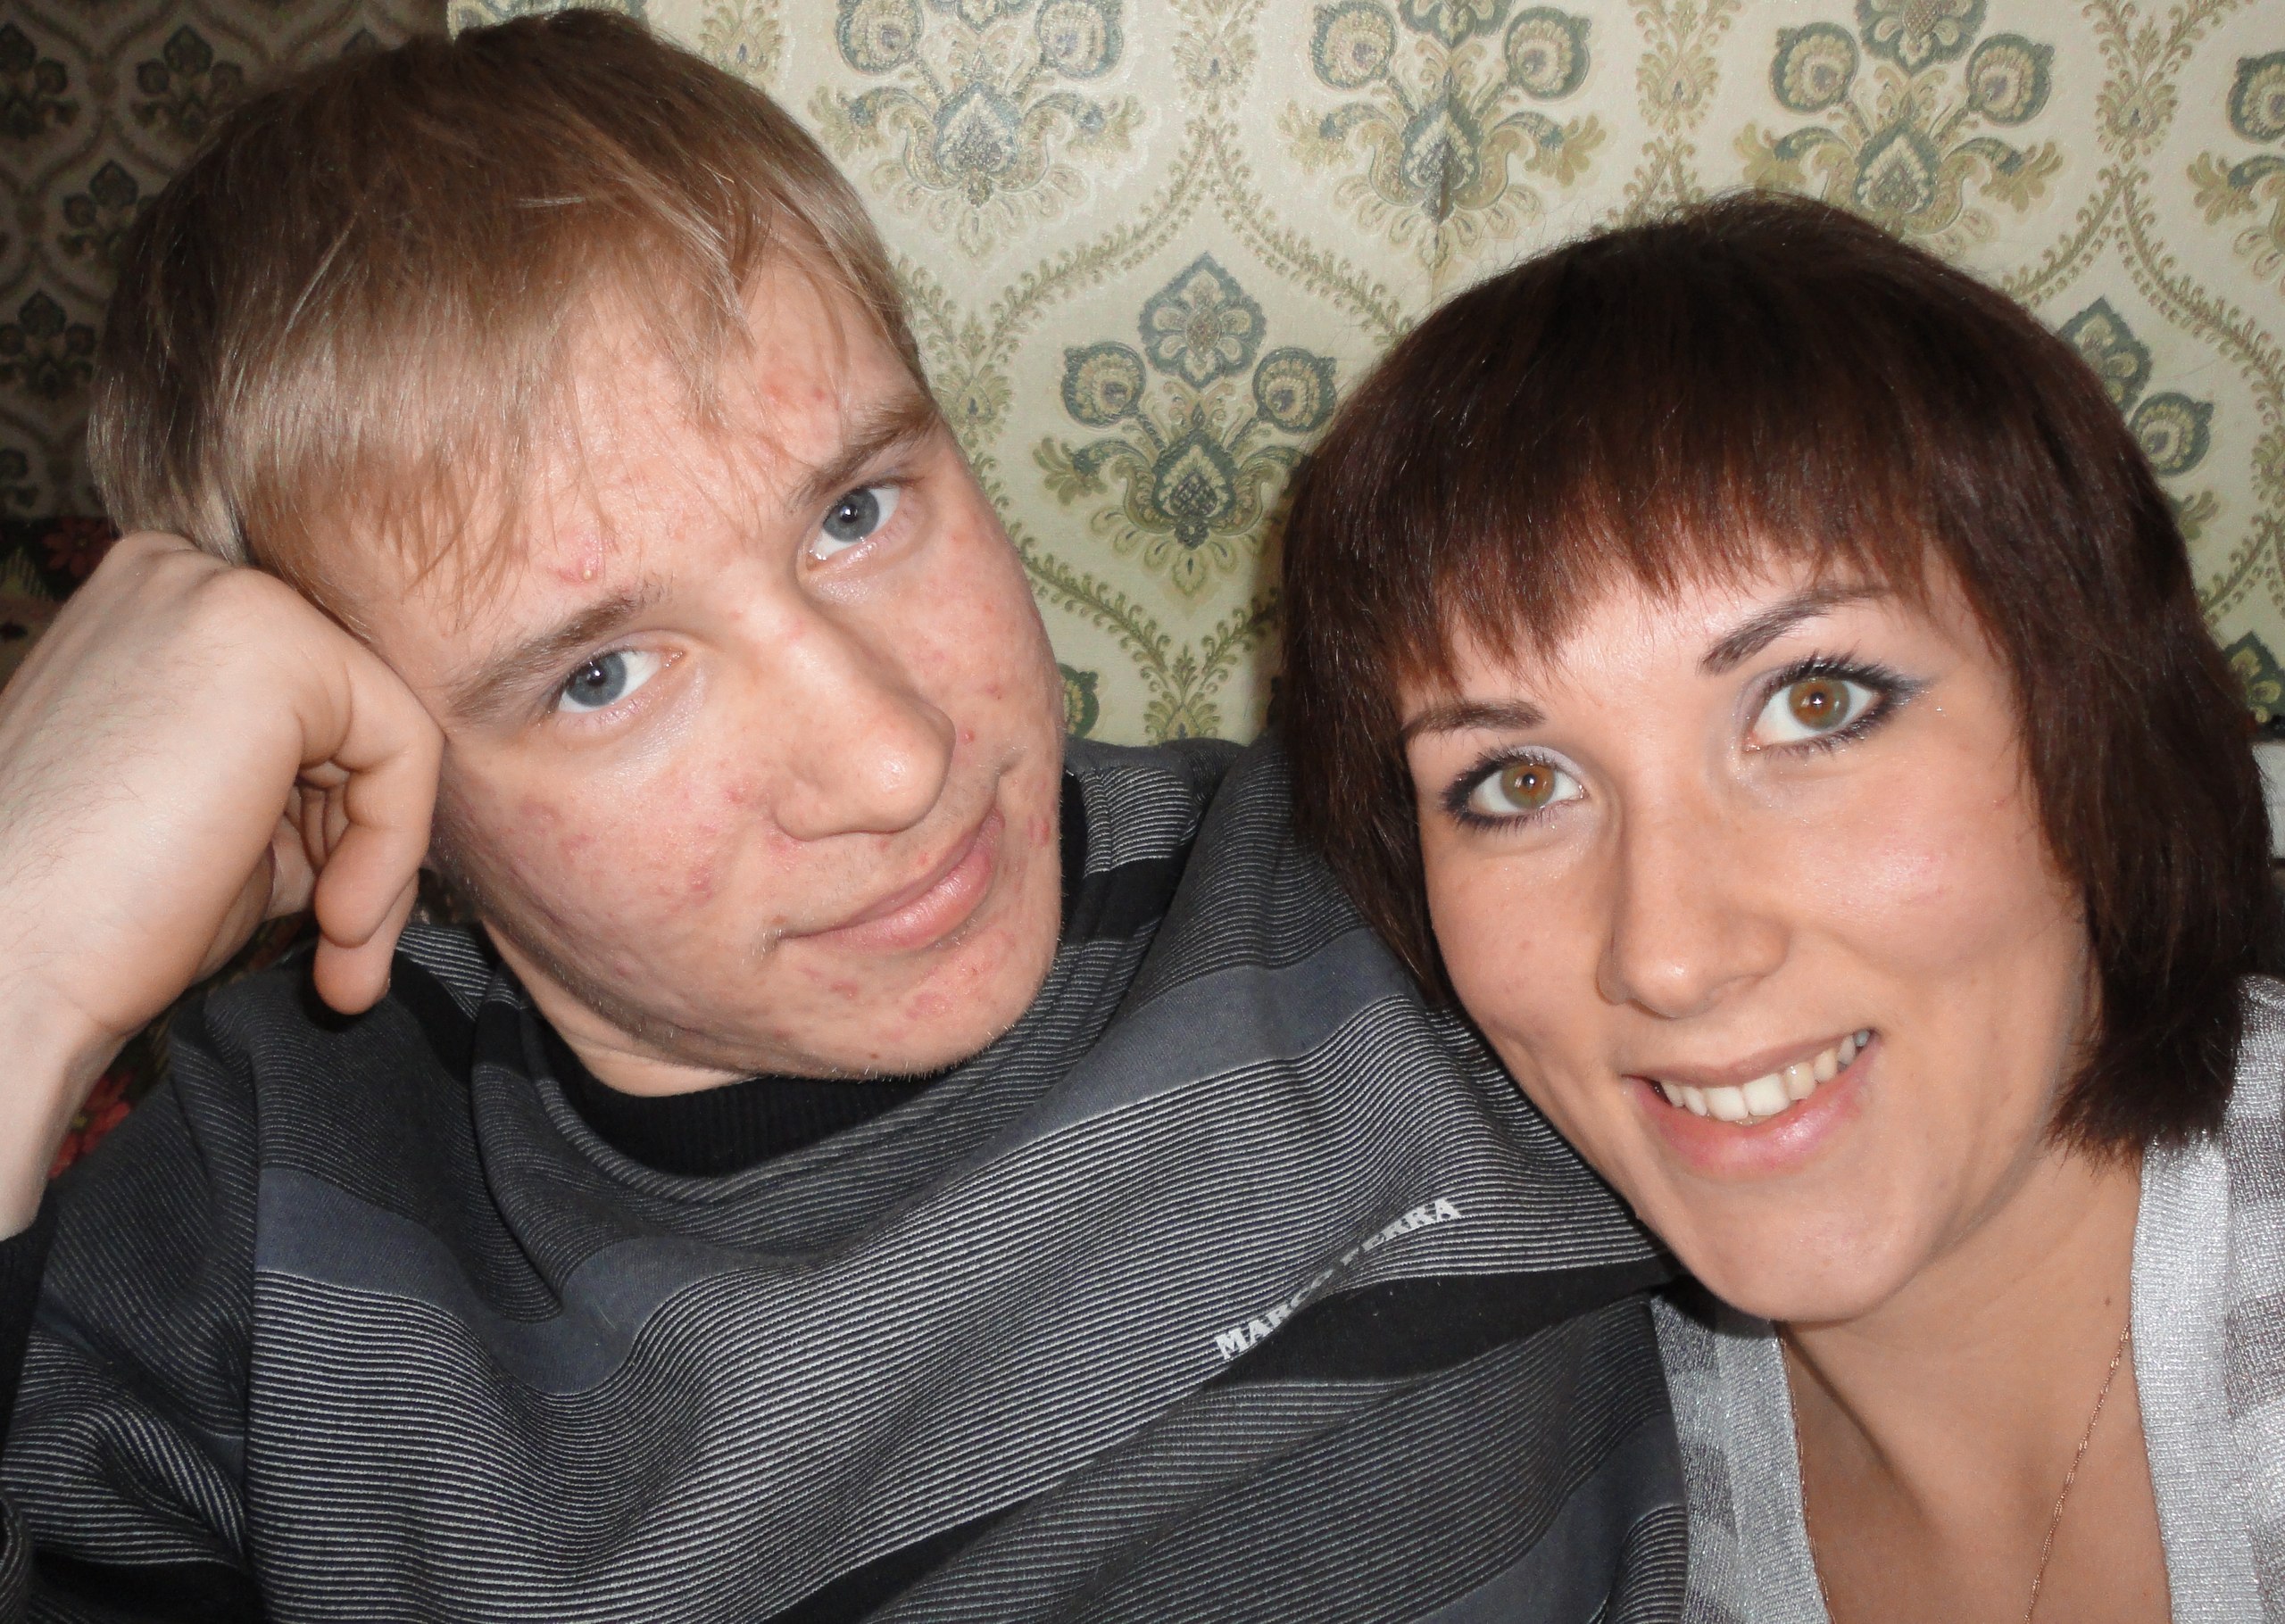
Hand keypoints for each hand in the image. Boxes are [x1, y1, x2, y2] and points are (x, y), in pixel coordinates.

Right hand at [0, 535, 440, 1230]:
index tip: (325, 920)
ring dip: (381, 865)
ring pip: (389, 732)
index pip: (313, 706)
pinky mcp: (275, 642)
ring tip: (337, 955)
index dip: (332, 823)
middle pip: (356, 712)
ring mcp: (226, 597)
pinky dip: (392, 848)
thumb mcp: (228, 822)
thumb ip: (307, 780)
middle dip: (366, 845)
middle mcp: (185, 576)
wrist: (5, 967)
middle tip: (341, 952)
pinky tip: (336, 921)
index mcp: (159, 608)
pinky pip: (405, 746)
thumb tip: (397, 797)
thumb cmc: (97, 917)